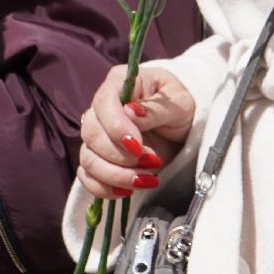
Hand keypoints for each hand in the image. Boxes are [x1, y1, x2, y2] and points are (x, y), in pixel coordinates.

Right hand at [77, 64, 194, 198]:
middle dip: (119, 156)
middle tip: (151, 161)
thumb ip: (156, 108)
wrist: (185, 126)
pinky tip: (128, 190)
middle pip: (91, 134)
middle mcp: (103, 108)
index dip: (116, 127)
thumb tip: (130, 112)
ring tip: (146, 179)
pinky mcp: (100, 158)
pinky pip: (88, 176)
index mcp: (119, 83)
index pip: (103, 103)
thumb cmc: (182, 106)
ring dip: (115, 175)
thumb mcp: (179, 103)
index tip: (138, 146)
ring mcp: (99, 134)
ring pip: (88, 159)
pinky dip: (104, 188)